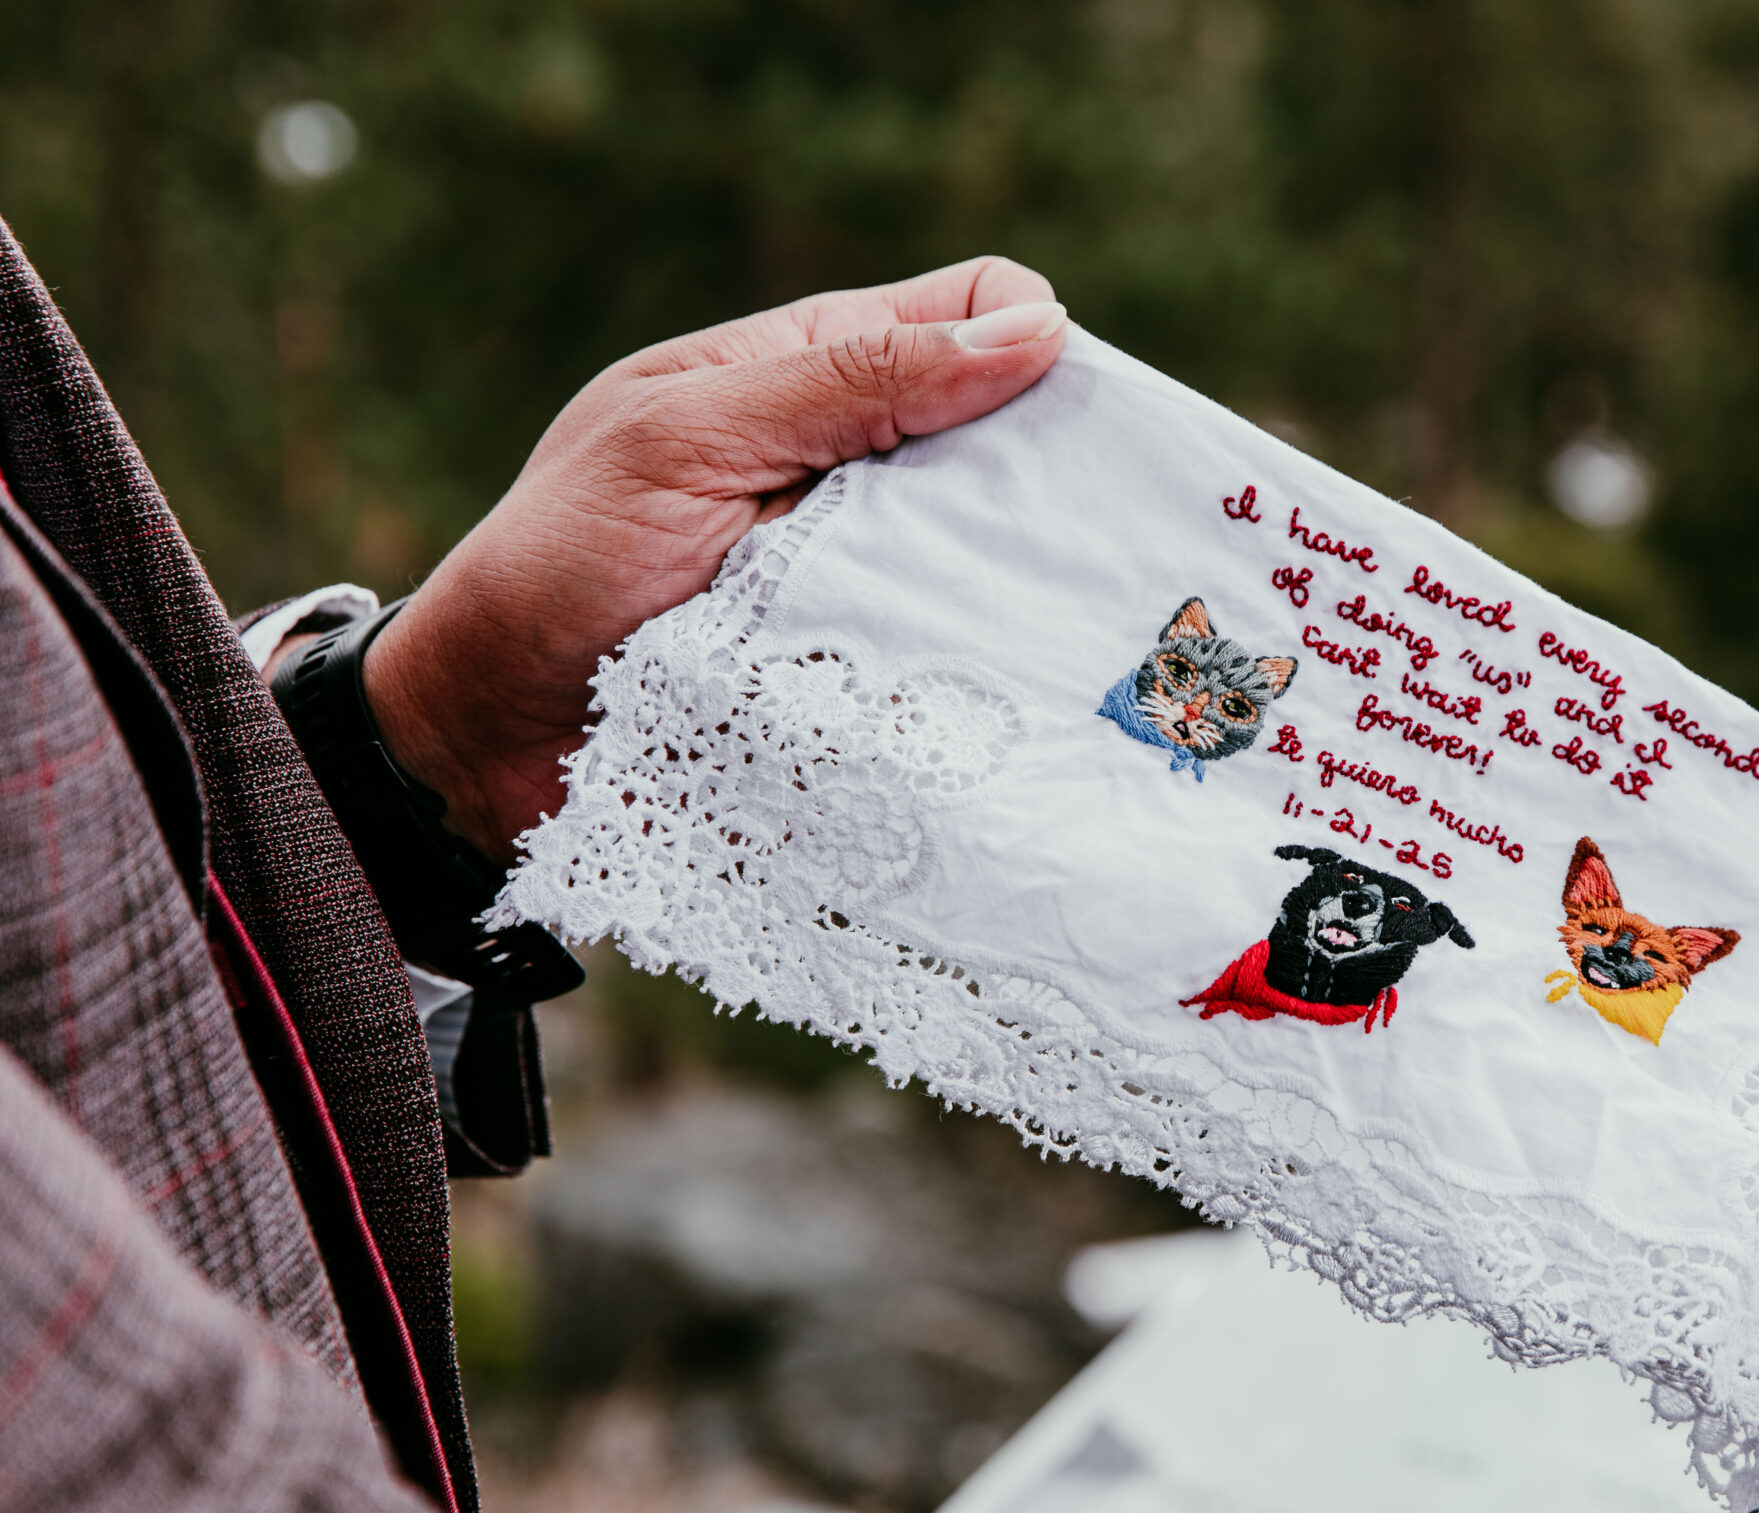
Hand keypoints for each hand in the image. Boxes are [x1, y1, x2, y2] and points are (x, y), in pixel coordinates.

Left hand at [359, 257, 1069, 859]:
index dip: (1032, 348)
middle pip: (1014, 443)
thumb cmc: (558, 564)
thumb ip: (850, 382)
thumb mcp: (690, 441)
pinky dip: (971, 682)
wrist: (487, 742)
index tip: (1048, 430)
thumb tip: (1041, 330)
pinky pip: (958, 670)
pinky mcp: (868, 675)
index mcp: (815, 372)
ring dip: (1012, 595)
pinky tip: (983, 701)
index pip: (978, 312)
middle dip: (1048, 485)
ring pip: (1002, 565)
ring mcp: (868, 576)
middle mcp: (858, 467)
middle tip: (1060, 549)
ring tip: (1015, 636)